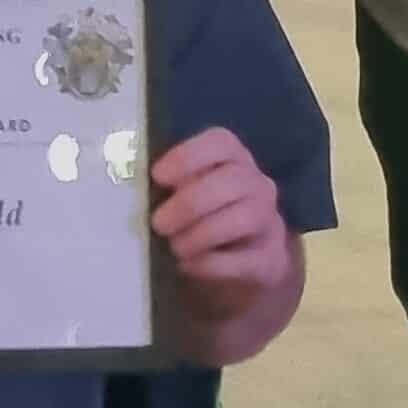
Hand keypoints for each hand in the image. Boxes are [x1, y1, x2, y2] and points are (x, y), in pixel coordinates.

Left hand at [153, 127, 300, 325]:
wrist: (243, 261)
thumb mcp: (188, 192)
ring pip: (244, 217)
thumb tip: (136, 190)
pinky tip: (188, 265)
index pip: (220, 142)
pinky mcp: (271, 259)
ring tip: (174, 246)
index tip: (158, 176)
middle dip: (191, 202)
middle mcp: (258, 183)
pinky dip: (212, 263)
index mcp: (234, 157)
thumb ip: (170, 185)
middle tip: (158, 223)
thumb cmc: (203, 214)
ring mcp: (270, 221)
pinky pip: (246, 259)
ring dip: (202, 233)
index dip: (188, 156)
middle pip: (232, 181)